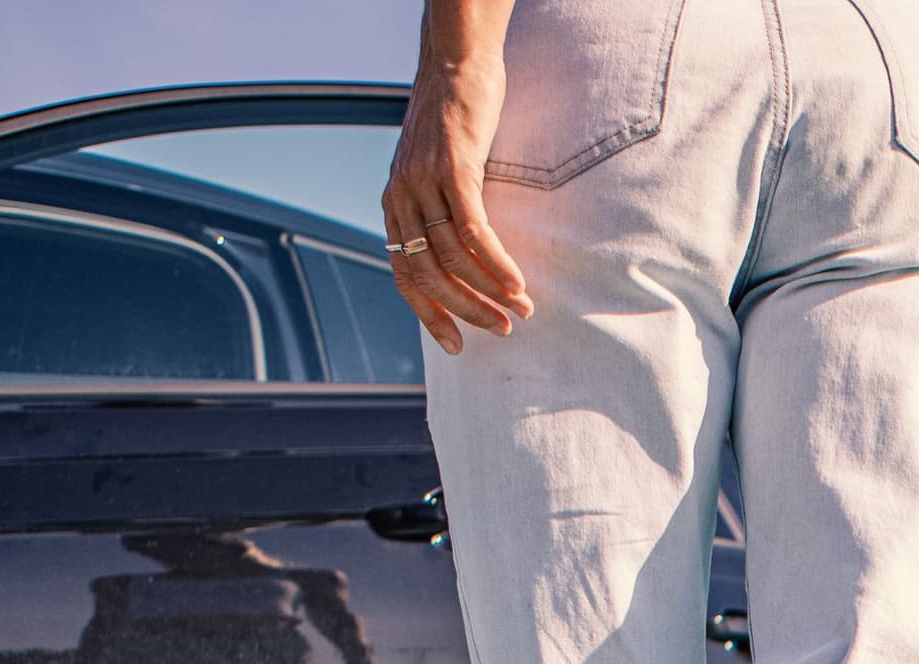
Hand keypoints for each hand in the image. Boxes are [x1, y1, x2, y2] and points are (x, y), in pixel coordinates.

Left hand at [381, 43, 532, 353]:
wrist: (455, 63)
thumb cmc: (454, 120)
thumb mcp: (437, 170)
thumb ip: (441, 210)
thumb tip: (465, 257)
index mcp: (396, 205)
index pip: (405, 276)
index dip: (429, 315)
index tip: (456, 347)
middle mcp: (403, 196)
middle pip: (429, 274)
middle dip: (466, 311)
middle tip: (501, 330)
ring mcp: (424, 181)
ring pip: (453, 256)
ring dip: (490, 290)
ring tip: (522, 308)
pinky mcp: (452, 167)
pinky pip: (473, 228)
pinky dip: (495, 261)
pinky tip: (516, 282)